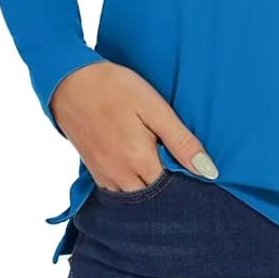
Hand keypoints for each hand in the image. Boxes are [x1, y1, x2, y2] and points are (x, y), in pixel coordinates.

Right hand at [49, 60, 218, 190]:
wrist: (70, 81)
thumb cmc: (115, 89)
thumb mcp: (155, 108)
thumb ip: (181, 142)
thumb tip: (208, 171)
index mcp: (139, 161)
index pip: (172, 190)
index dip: (187, 182)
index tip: (195, 169)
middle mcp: (119, 176)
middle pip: (152, 197)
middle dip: (168, 188)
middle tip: (180, 165)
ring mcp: (104, 174)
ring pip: (133, 196)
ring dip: (149, 187)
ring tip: (161, 163)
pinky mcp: (93, 169)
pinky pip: (116, 189)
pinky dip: (131, 183)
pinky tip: (139, 165)